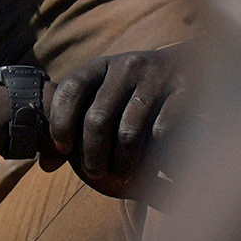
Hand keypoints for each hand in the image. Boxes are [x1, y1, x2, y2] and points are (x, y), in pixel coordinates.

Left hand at [49, 45, 184, 193]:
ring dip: (122, 162)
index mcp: (102, 66)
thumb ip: (76, 123)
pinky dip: (154, 154)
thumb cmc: (138, 91)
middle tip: (94, 174)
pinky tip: (152, 166)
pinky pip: (162, 131)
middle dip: (92, 154)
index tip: (63, 148)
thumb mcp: (106, 94)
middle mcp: (127, 67)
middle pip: (98, 118)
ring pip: (129, 131)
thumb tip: (46, 165)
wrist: (193, 64)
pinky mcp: (185, 90)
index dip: (60, 121)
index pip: (71, 90)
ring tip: (122, 176)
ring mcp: (157, 78)